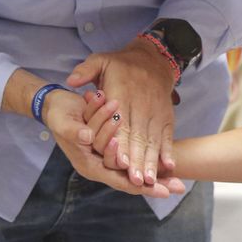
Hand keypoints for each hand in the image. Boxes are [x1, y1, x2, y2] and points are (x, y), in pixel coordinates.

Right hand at [45, 89, 181, 198]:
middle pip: (131, 180)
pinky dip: (149, 161)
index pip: (117, 180)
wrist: (57, 106)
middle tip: (179, 187)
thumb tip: (88, 138)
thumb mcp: (63, 122)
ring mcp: (106, 157)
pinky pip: (133, 158)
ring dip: (155, 173)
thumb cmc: (60, 114)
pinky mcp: (113, 147)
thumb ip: (74, 131)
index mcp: (88, 164)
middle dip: (155, 184)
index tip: (162, 191)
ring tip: (176, 178)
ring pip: (134, 171)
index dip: (140, 186)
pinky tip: (167, 165)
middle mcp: (99, 165)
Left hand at [67, 39, 179, 187]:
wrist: (155, 58)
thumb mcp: (101, 60)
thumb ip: (86, 70)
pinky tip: (169, 165)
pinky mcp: (165, 116)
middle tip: (138, 182)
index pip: (121, 125)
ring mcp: (155, 112)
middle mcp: (140, 107)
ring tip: (151, 181)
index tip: (122, 164)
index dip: (122, 146)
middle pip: (138, 138)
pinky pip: (167, 135)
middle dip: (138, 162)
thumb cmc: (123, 64)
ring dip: (152, 162)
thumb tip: (72, 81)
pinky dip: (168, 150)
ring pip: (153, 140)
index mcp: (123, 96)